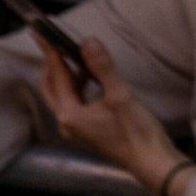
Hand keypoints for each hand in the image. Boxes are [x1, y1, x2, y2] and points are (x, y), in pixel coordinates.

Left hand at [34, 34, 188, 195]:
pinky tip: (90, 77)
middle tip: (52, 43)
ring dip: (66, 76)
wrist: (151, 161)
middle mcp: (67, 123)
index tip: (43, 34)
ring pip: (62, 96)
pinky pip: (74, 103)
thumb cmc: (137, 132)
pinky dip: (78, 87)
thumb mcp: (120, 95)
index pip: (57, 77)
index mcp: (69, 115)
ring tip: (74, 55)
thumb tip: (88, 42)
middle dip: (52, 65)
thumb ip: (102, 67)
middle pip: (51, 88)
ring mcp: (76, 129)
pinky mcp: (87, 130)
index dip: (51, 53)